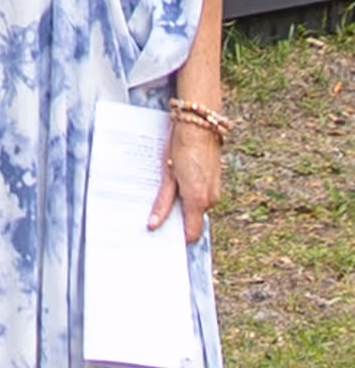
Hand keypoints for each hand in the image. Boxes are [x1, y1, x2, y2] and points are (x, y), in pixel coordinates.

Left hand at [154, 109, 224, 242]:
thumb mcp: (167, 178)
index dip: (178, 238)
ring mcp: (214, 189)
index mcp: (198, 200)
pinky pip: (200, 195)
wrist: (199, 126)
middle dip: (176, 218)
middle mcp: (210, 198)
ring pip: (195, 206)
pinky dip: (188, 194)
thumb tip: (153, 225)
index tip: (162, 241)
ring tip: (161, 196)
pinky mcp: (214, 181)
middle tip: (153, 217)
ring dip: (181, 204)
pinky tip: (175, 185)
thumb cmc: (181, 149)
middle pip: (191, 219)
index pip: (192, 233)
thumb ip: (163, 203)